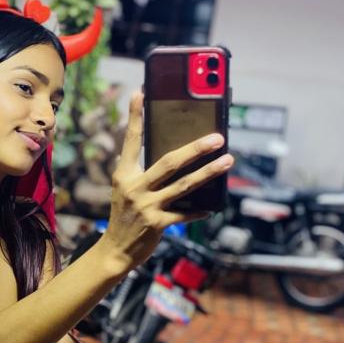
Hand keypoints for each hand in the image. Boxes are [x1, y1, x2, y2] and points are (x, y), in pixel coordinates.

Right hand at [103, 93, 231, 270]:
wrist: (115, 250)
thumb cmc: (125, 215)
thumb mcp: (126, 189)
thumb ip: (140, 171)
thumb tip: (160, 154)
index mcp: (124, 174)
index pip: (131, 140)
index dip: (135, 116)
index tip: (139, 92)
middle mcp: (135, 187)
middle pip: (170, 163)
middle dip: (196, 149)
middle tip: (217, 138)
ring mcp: (147, 206)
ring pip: (184, 186)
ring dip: (209, 173)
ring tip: (228, 161)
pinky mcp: (158, 224)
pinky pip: (185, 214)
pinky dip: (200, 211)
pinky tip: (213, 207)